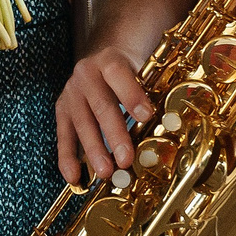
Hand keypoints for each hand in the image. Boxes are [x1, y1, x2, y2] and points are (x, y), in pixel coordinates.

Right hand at [56, 40, 148, 183]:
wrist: (100, 58)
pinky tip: (74, 176)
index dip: (131, 95)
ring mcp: (72, 93)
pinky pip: (63, 135)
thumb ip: (151, 90)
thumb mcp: (141, 70)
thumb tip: (172, 120)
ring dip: (93, 150)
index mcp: (109, 60)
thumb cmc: (128, 71)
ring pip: (82, 123)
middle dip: (114, 134)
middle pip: (101, 105)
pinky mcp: (63, 110)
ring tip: (105, 172)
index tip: (146, 115)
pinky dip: (67, 157)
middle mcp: (86, 74)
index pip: (118, 75)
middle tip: (126, 159)